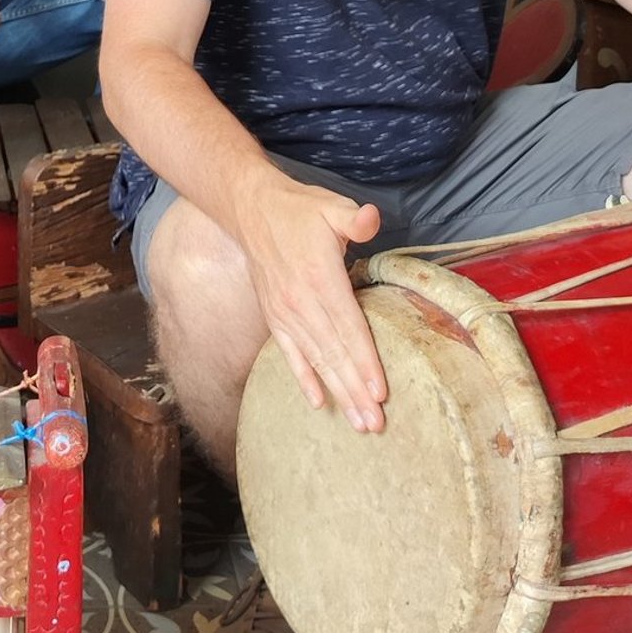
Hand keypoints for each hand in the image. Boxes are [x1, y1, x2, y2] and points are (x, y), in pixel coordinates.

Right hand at [235, 173, 387, 434]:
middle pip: (334, 354)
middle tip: (375, 425)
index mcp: (319, 277)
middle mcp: (301, 302)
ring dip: (338, 392)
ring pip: (316, 360)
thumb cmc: (299, 210)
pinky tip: (317, 402)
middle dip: (355, 391)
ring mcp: (285, 314)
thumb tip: (371, 219)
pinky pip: (290, 354)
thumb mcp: (330, 207)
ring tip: (357, 423)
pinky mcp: (274, 317)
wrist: (251, 210)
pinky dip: (304, 379)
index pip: (348, 327)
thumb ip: (354, 219)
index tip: (380, 393)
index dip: (365, 361)